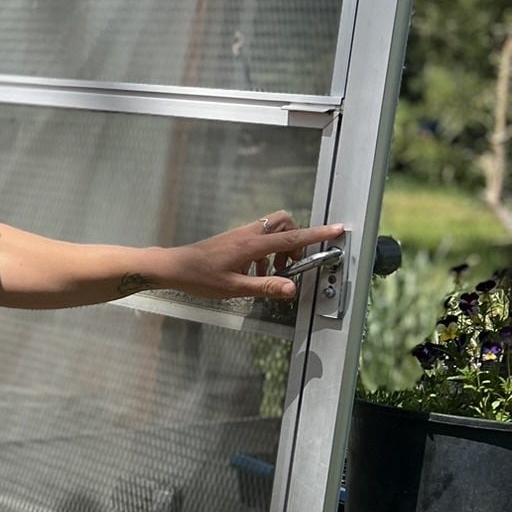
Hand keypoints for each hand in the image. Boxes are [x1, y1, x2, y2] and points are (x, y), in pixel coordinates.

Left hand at [160, 211, 346, 302]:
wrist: (173, 267)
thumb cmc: (199, 277)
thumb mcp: (234, 288)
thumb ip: (265, 286)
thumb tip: (291, 288)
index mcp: (252, 245)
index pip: (292, 236)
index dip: (317, 234)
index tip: (337, 229)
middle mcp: (249, 234)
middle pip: (285, 224)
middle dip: (296, 240)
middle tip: (291, 263)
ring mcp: (241, 235)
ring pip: (272, 232)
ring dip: (280, 249)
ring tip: (271, 274)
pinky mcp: (234, 239)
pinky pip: (259, 239)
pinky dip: (265, 253)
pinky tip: (254, 273)